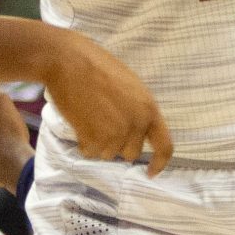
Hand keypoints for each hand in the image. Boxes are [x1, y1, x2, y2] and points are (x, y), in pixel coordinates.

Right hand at [41, 31, 173, 174]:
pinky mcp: (92, 139)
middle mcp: (136, 126)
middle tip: (103, 124)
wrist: (69, 62)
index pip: (165, 146)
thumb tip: (136, 131)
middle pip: (131, 153)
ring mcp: (114, 134)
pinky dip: (83, 142)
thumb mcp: (131, 86)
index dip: (159, 163)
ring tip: (89, 117)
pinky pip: (90, 152)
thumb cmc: (97, 66)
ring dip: (98, 142)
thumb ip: (138, 110)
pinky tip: (79, 121)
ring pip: (108, 153)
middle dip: (118, 144)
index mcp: (149, 110)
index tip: (151, 172)